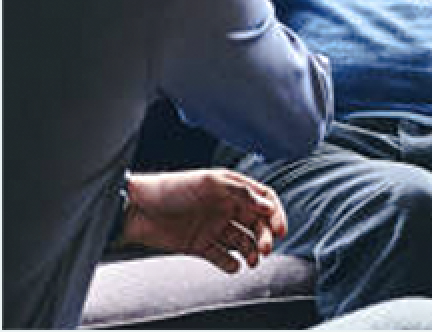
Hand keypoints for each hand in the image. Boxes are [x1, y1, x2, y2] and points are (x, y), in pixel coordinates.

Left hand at [119, 169, 286, 272]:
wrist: (137, 210)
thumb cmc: (172, 188)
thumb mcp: (209, 182)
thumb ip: (240, 192)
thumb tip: (267, 205)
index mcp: (230, 189)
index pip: (263, 200)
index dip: (275, 213)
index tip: (280, 229)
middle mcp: (225, 207)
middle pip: (256, 223)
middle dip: (265, 236)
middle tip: (266, 249)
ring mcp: (214, 227)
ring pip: (243, 242)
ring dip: (252, 251)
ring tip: (252, 260)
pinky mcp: (201, 245)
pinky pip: (222, 257)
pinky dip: (231, 263)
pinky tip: (232, 265)